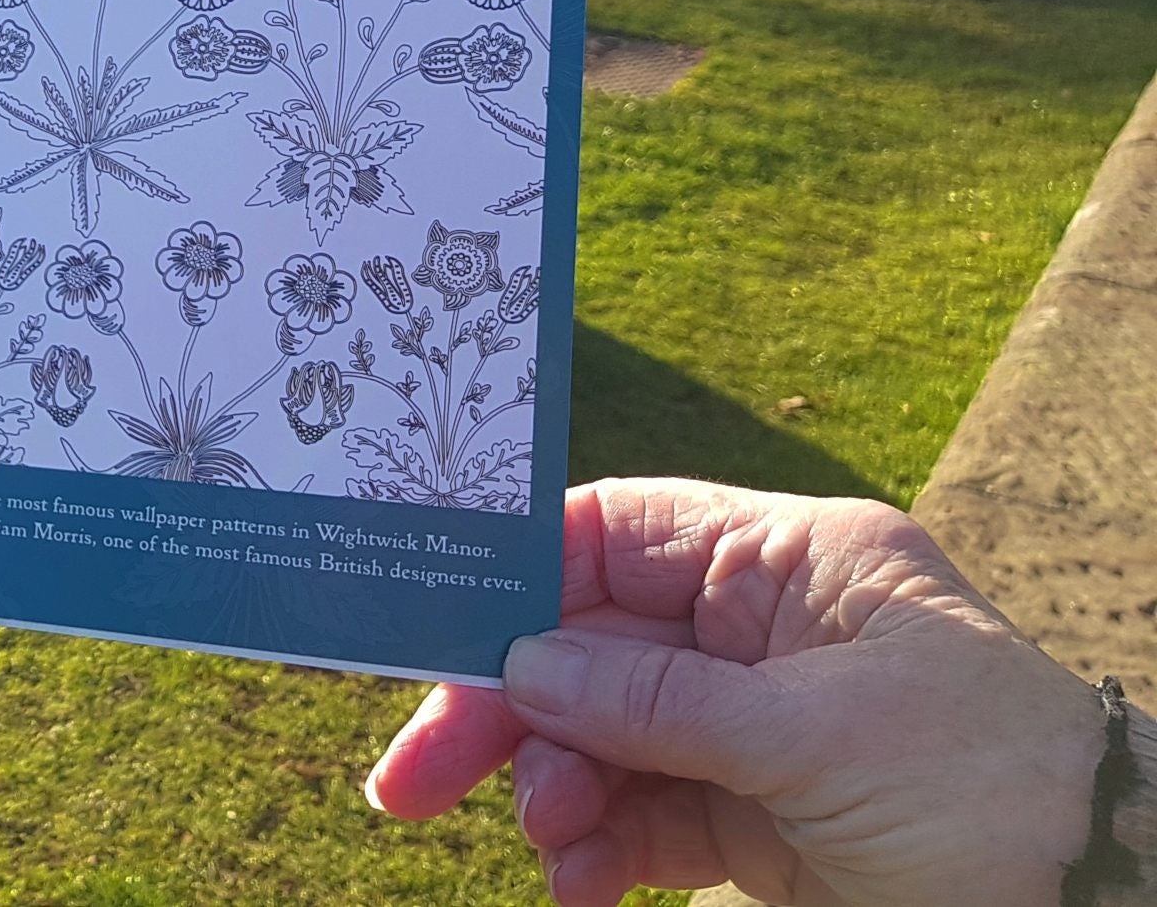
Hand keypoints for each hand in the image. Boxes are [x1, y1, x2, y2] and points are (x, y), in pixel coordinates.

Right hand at [367, 478, 1104, 905]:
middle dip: (501, 708)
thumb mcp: (821, 738)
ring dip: (550, 791)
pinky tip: (577, 886)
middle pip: (584, 646)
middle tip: (413, 778)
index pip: (618, 536)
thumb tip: (521, 664)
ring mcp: (753, 729)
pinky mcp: (753, 819)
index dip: (520, 576)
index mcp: (793, 565)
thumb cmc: (993, 793)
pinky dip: (594, 852)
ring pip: (596, 739)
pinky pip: (636, 819)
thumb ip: (657, 700)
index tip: (432, 628)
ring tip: (552, 845)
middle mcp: (762, 633)